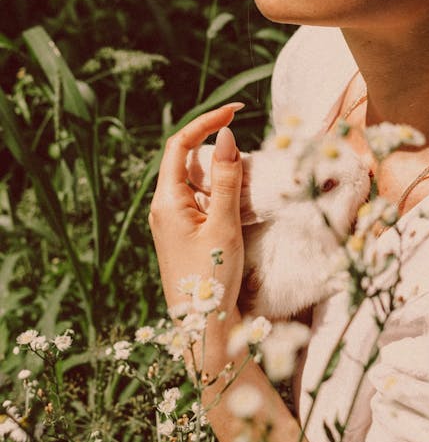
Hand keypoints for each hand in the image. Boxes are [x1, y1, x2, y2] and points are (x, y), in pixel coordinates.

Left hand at [149, 105, 244, 323]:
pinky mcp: (186, 236)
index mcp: (166, 202)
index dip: (206, 122)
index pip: (181, 145)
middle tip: (252, 161)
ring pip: (199, 183)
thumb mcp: (225, 226)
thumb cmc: (212, 281)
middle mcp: (165, 208)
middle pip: (189, 161)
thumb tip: (227, 136)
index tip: (237, 111)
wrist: (204, 331)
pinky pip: (203, 203)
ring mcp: (174, 223)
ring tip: (252, 190)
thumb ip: (226, 180)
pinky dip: (224, 197)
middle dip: (220, 153)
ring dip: (224, 178)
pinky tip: (243, 210)